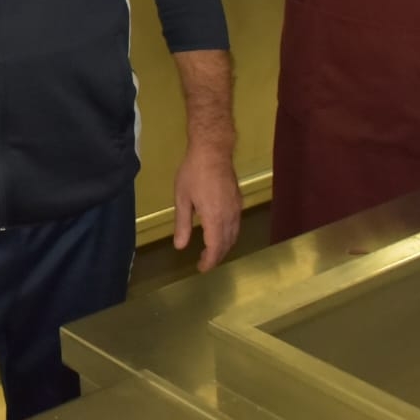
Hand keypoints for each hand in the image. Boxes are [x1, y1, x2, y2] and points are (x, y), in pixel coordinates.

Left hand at [172, 151, 241, 270]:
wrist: (213, 150)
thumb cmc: (193, 173)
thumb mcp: (182, 198)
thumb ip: (182, 224)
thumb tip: (180, 247)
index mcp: (214, 218)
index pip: (215, 248)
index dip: (209, 261)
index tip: (201, 268)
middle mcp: (229, 216)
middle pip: (227, 244)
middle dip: (217, 256)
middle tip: (204, 262)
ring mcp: (237, 208)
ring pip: (234, 235)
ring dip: (224, 247)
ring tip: (211, 251)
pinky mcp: (238, 201)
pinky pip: (237, 225)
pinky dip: (229, 235)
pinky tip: (220, 232)